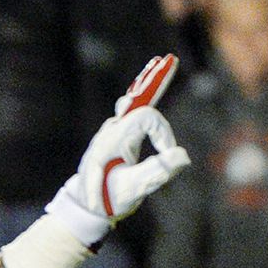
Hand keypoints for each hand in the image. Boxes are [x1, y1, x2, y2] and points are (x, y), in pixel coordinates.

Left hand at [59, 54, 189, 232]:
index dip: (163, 132)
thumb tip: (181, 156)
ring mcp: (113, 133)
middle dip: (154, 80)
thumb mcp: (133, 190)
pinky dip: (143, 95)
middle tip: (168, 59)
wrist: (86, 209)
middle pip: (137, 98)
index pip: (147, 118)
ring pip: (134, 101)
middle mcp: (111, 131)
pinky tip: (146, 82)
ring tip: (159, 62)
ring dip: (149, 82)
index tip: (168, 156)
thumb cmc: (108, 201)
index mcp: (113, 139)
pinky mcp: (117, 138)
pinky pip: (132, 111)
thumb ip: (155, 173)